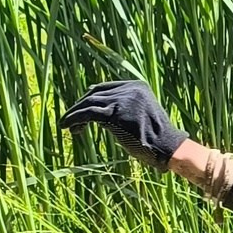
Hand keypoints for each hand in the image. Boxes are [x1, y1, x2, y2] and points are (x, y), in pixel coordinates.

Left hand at [61, 80, 186, 168]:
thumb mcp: (142, 115)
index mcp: (137, 86)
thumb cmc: (157, 137)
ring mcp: (121, 99)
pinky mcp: (114, 113)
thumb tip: (101, 115)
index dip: (89, 97)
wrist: (167, 146)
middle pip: (94, 93)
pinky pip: (87, 113)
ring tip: (65, 125)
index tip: (80, 108)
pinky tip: (69, 127)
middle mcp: (129, 89)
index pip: (104, 87)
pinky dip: (74, 119)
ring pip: (88, 102)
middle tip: (69, 119)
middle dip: (79, 106)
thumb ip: (126, 108)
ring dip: (73, 114)